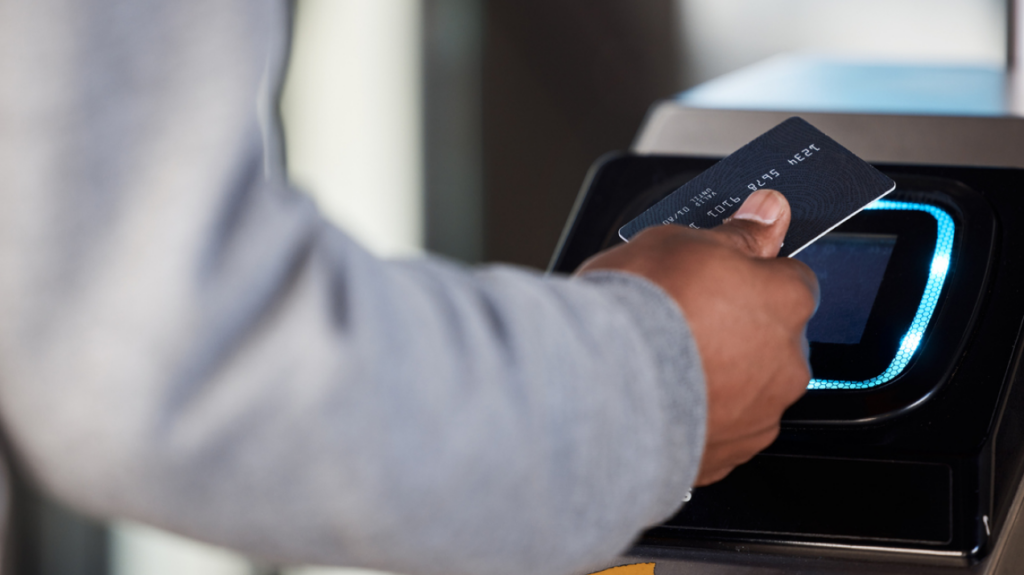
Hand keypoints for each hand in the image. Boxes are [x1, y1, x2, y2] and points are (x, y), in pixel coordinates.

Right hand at [576, 189, 818, 485]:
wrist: (597, 389)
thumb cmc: (639, 312)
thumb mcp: (681, 241)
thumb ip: (735, 233)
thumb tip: (768, 211)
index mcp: (786, 301)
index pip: (790, 278)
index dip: (751, 274)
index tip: (720, 275)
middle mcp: (787, 364)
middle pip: (771, 337)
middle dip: (736, 328)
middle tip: (681, 318)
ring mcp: (758, 416)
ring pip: (747, 388)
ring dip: (718, 375)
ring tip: (661, 363)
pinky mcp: (726, 458)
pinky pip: (719, 429)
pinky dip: (697, 415)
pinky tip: (659, 398)